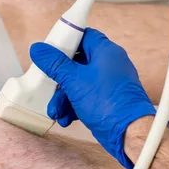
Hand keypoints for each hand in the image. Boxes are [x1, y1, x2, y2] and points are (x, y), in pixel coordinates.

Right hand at [30, 28, 154, 168]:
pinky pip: (87, 97)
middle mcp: (110, 64)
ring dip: (64, 97)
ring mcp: (110, 83)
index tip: (50, 51)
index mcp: (106, 51)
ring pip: (79, 83)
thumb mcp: (74, 81)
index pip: (84, 36)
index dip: (66, 41)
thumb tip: (38, 48)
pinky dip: (75, 106)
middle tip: (48, 87)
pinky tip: (66, 119)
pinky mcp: (108, 100)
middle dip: (59, 80)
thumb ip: (55, 64)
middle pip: (77, 63)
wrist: (129, 133)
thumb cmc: (106, 102)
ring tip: (55, 112)